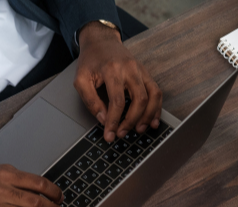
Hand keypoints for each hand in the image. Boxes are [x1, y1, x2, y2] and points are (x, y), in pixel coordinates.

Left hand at [74, 21, 162, 142]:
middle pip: (139, 99)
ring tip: (140, 129)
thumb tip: (103, 119)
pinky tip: (153, 120)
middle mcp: (130, 69)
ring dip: (148, 116)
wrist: (101, 41)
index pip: (117, 101)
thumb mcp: (81, 79)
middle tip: (122, 133)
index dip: (114, 120)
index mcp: (112, 70)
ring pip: (152, 95)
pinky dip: (156, 108)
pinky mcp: (146, 73)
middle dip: (132, 120)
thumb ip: (90, 100)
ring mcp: (140, 70)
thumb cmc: (90, 61)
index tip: (110, 134)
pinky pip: (156, 92)